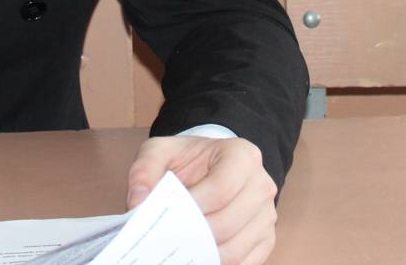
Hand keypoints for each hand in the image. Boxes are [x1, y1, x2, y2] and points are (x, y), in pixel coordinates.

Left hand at [128, 135, 277, 264]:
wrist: (212, 166)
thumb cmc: (188, 159)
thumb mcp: (161, 151)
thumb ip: (144, 170)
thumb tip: (138, 202)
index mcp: (242, 155)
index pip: (221, 189)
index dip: (193, 207)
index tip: (170, 215)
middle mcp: (261, 184)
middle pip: (228, 223)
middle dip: (194, 235)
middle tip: (168, 239)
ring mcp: (267, 215)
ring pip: (236, 249)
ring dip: (204, 254)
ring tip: (179, 251)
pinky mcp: (266, 239)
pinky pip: (244, 263)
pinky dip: (218, 264)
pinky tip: (196, 257)